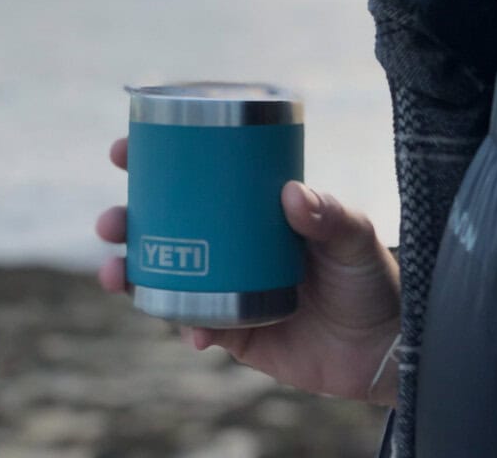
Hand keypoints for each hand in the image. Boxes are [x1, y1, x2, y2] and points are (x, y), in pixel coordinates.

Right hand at [96, 137, 400, 404]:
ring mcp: (228, 285)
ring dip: (132, 274)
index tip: (123, 150)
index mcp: (252, 207)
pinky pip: (195, 324)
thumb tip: (290, 194)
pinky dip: (184, 324)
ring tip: (116, 274)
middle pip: (164, 224)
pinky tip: (190, 329)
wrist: (386, 347)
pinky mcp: (236, 331)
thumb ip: (329, 214)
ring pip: (165, 274)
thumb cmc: (372, 276)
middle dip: (126, 220)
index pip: (196, 175)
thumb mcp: (354, 236)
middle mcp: (233, 242)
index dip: (154, 160)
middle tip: (110, 221)